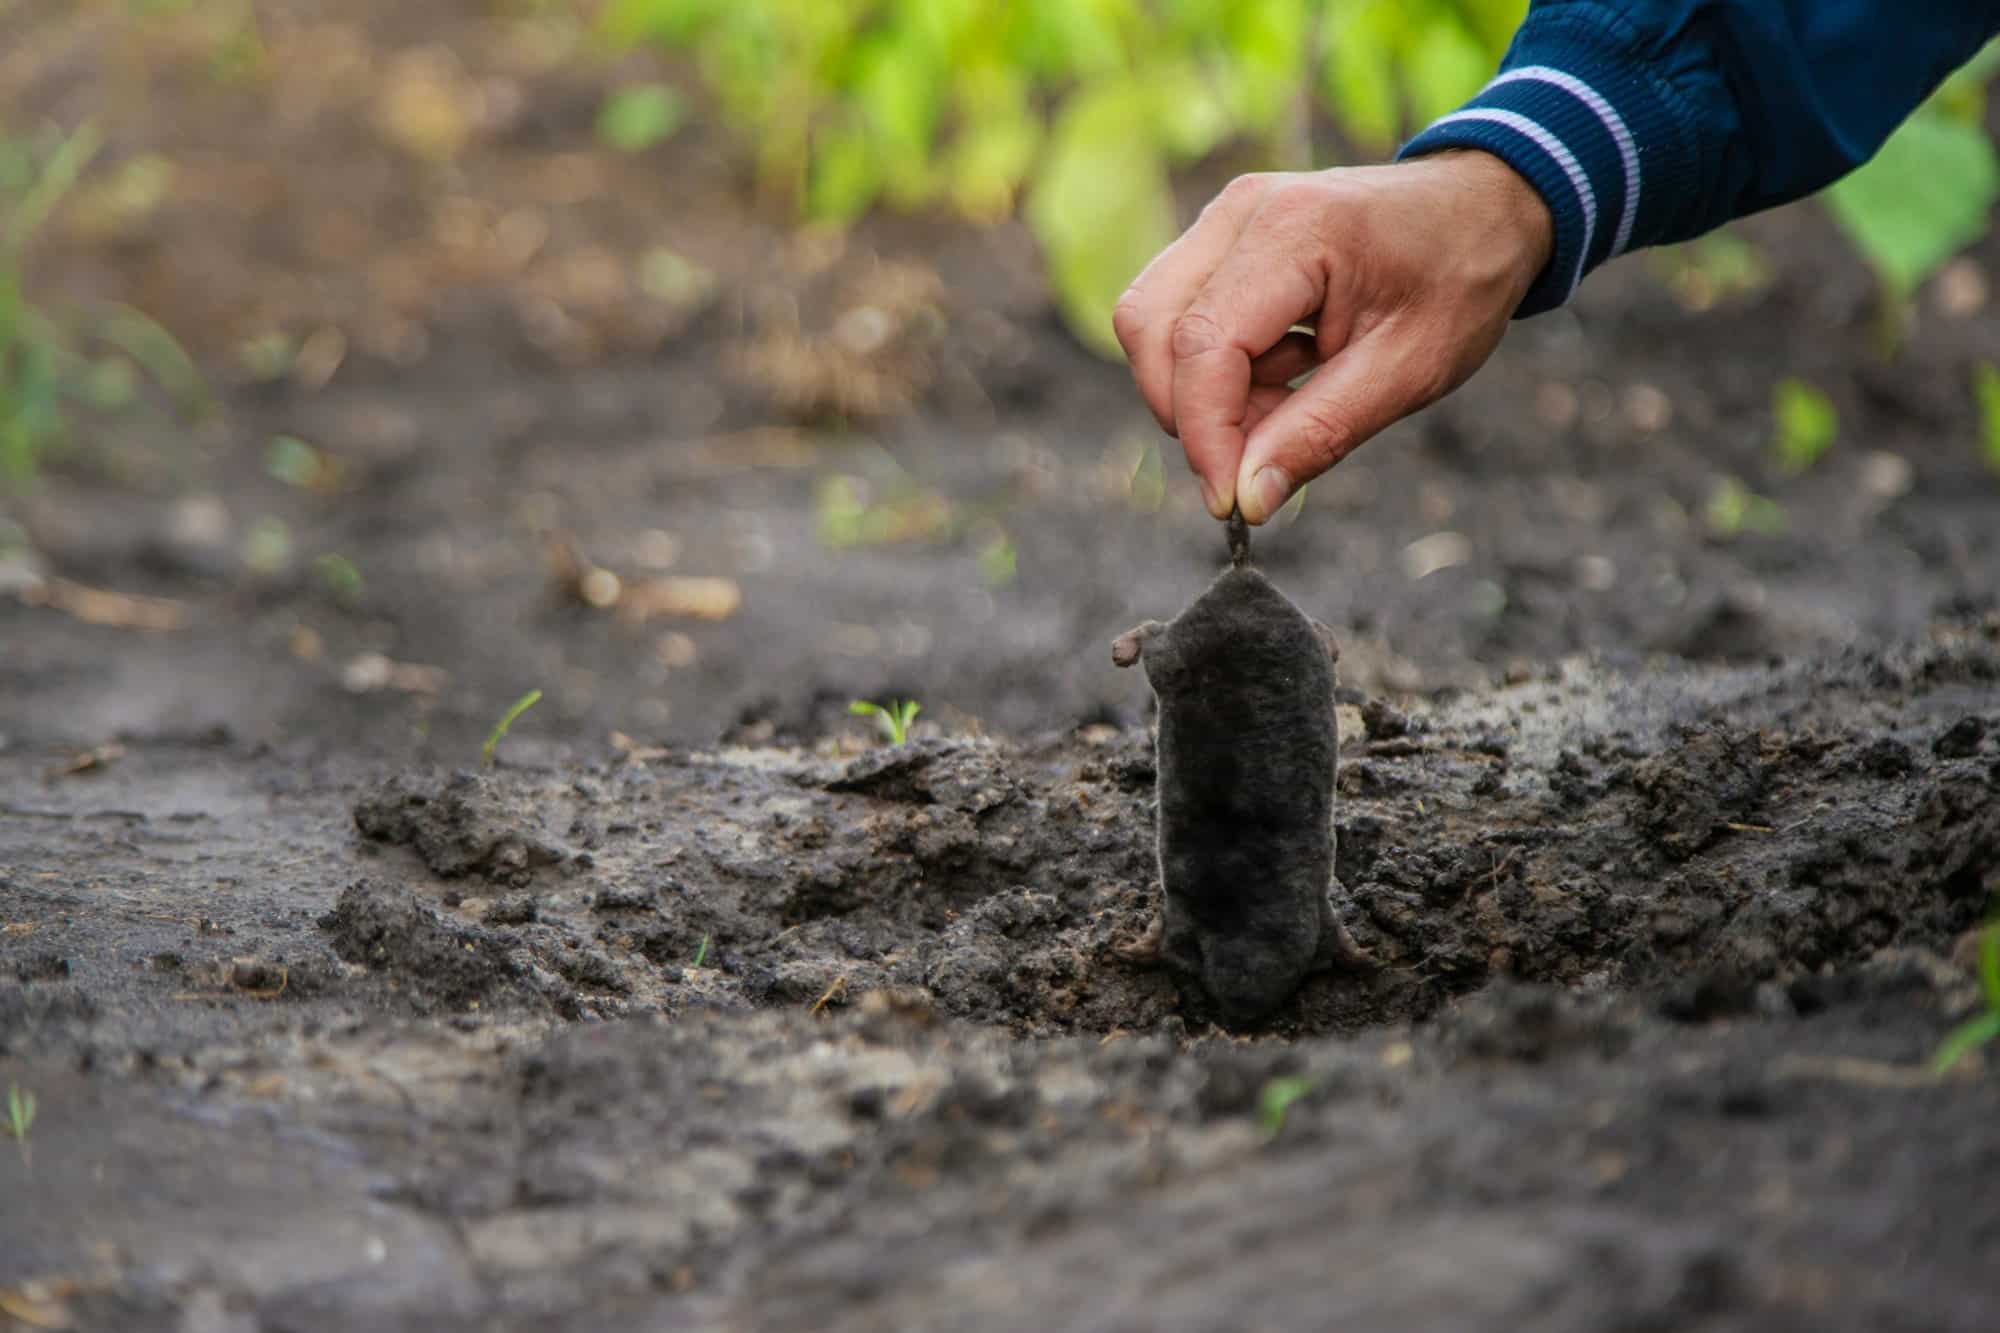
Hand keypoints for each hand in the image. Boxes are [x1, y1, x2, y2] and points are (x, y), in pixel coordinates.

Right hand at [1111, 151, 1552, 522]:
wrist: (1482, 208)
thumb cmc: (1458, 278)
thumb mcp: (1408, 371)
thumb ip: (1320, 434)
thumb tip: (1247, 500)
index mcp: (1297, 230)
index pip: (1205, 344)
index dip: (1206, 434)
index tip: (1231, 502)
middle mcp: (1242, 212)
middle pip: (1150, 327)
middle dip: (1191, 413)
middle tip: (1263, 452)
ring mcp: (1224, 219)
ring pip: (1149, 322)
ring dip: (1199, 391)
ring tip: (1285, 402)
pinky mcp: (1219, 239)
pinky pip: (1176, 315)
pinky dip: (1212, 369)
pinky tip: (1280, 374)